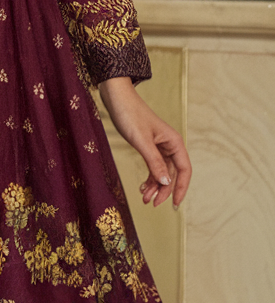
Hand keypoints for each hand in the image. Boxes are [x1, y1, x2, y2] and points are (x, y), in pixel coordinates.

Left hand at [97, 76, 191, 208]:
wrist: (117, 99)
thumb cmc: (130, 115)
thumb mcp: (142, 141)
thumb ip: (154, 162)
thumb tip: (166, 182)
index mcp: (174, 142)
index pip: (184, 170)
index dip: (181, 188)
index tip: (175, 204)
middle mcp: (170, 145)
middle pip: (173, 173)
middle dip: (164, 190)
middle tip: (152, 204)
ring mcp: (160, 146)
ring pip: (162, 172)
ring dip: (155, 186)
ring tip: (144, 198)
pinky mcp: (149, 146)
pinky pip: (153, 166)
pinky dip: (149, 177)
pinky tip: (142, 187)